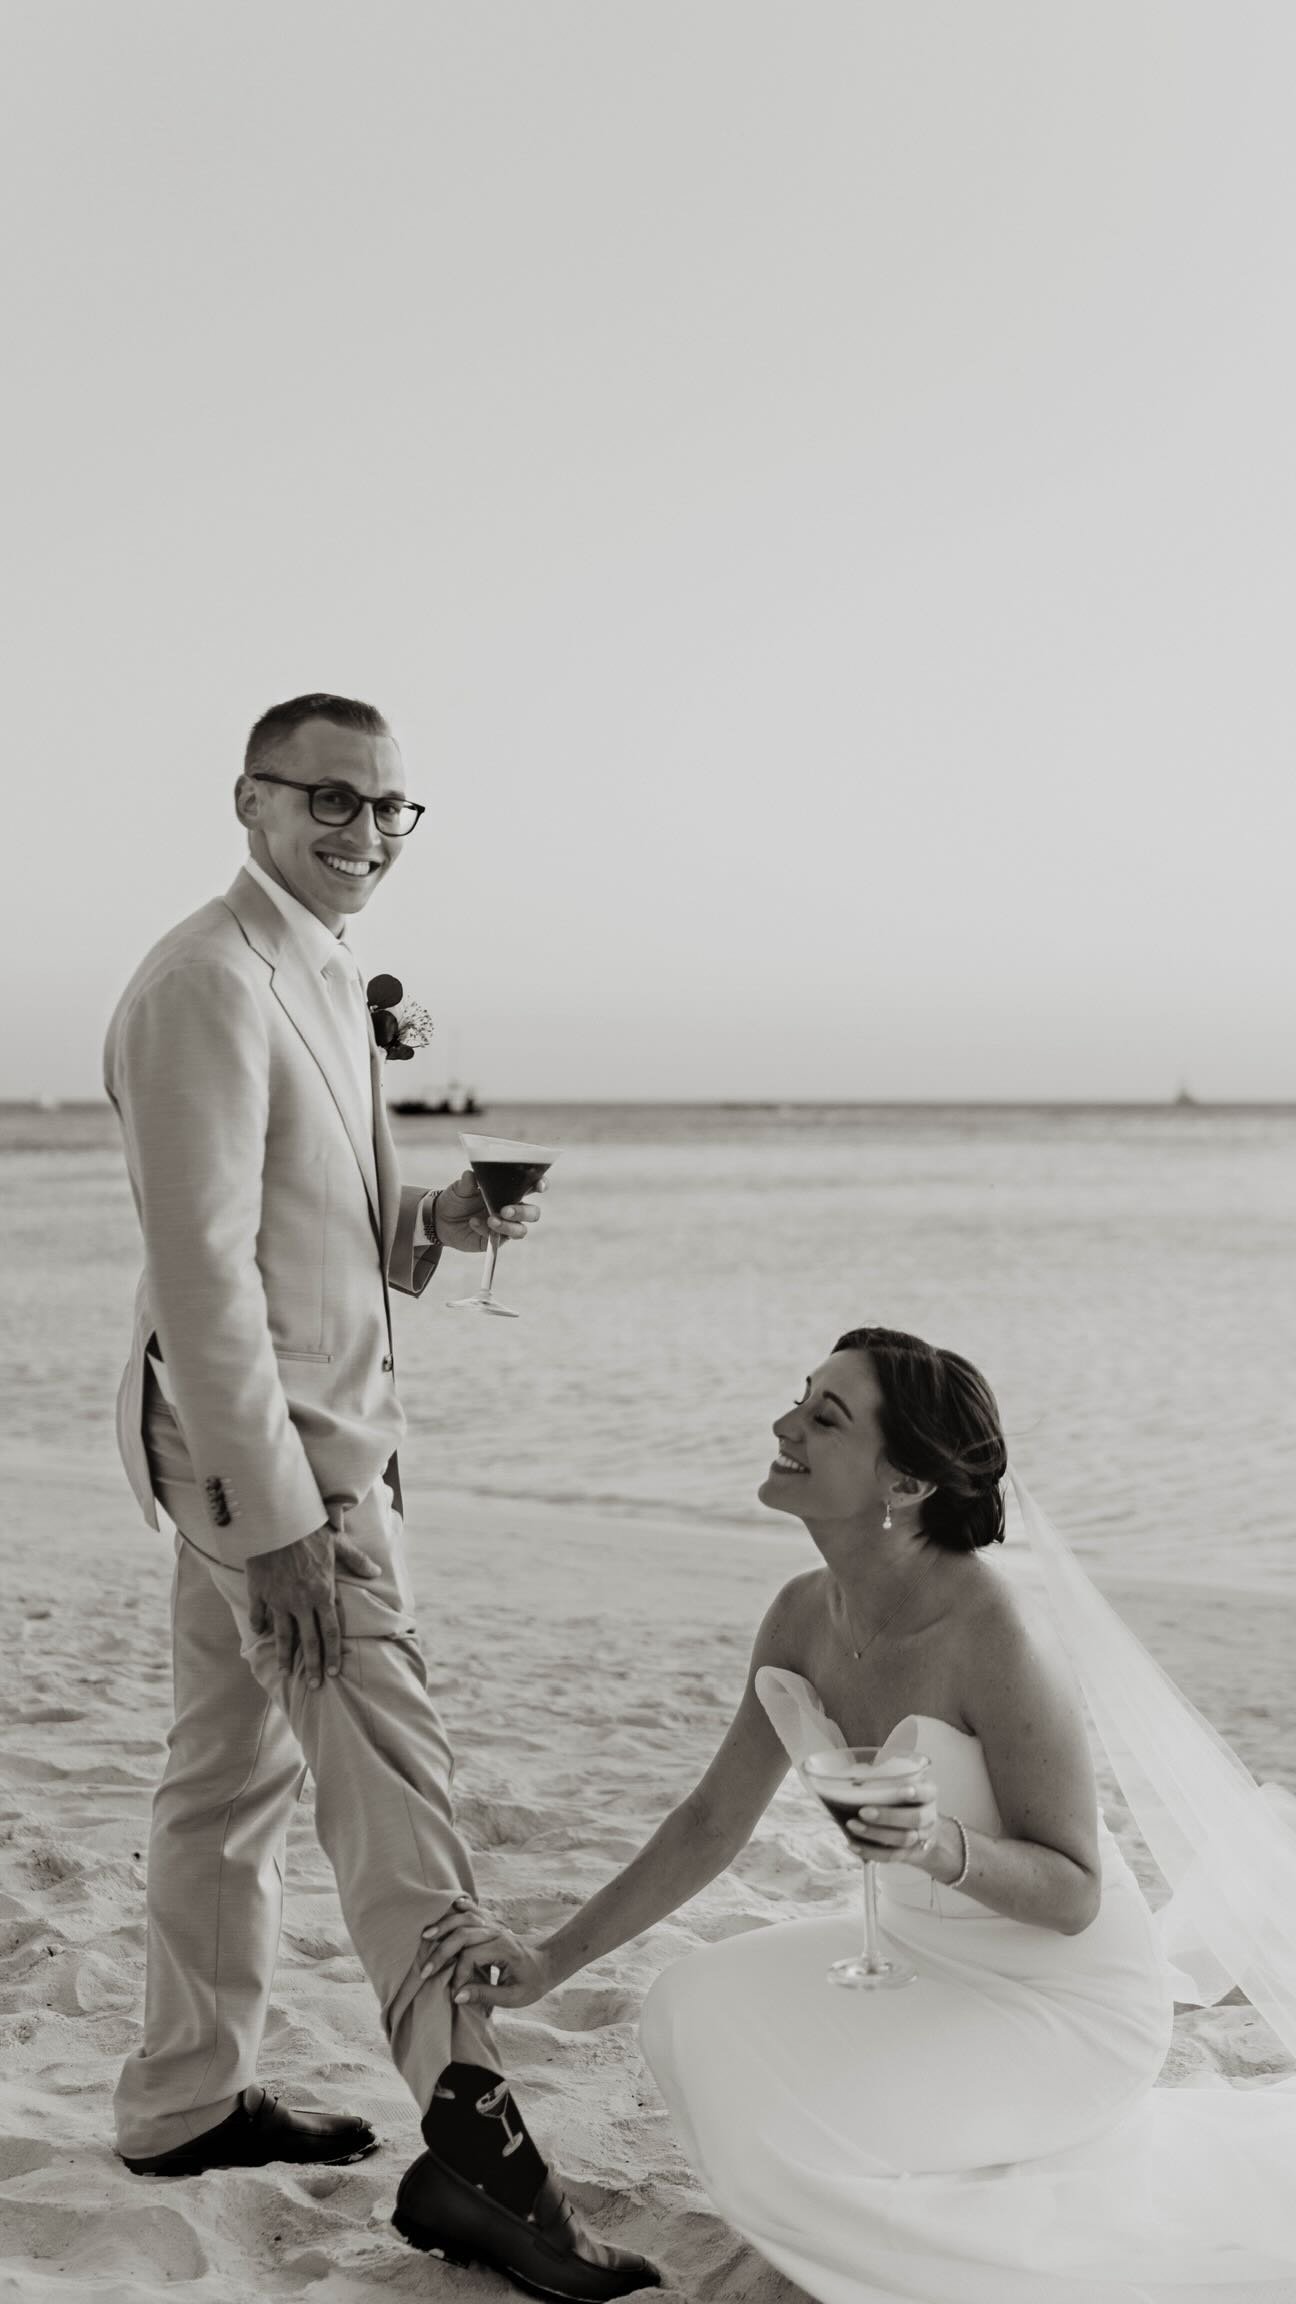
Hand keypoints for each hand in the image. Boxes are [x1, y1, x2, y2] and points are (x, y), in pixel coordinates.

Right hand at [245, 1510, 380, 1690]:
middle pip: (308, 1640)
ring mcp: (278, 1600)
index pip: (330, 1631)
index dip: (333, 1654)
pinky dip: (259, 1627)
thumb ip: (356, 1560)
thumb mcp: (338, 1543)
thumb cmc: (310, 1529)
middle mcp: (300, 1602)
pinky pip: (258, 1615)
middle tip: (314, 1686)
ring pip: (282, 1634)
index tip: (334, 1673)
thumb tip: (375, 1571)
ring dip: (284, 1655)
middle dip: (312, 1665)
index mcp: (322, 1593)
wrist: (277, 1521)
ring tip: (285, 1672)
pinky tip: (260, 1636)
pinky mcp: (259, 1592)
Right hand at [418, 1894, 554, 2008]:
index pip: (471, 1956)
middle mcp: (497, 1932)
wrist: (547, 1965)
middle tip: (425, 1971)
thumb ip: (485, 1995)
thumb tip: (457, 1995)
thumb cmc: (531, 1984)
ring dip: (444, 1926)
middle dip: (441, 1952)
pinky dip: (461, 1907)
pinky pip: (474, 1911)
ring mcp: (494, 1925)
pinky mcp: (492, 1924)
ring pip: (465, 1919)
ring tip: (426, 1935)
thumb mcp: (513, 1997)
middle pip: (463, 1934)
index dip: (459, 1975)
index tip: (455, 1993)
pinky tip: (450, 1905)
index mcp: (503, 1949)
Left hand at [430, 1171, 544, 1255]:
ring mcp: (506, 1226)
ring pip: (521, 1230)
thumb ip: (467, 1182)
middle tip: (505, 1210)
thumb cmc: (456, 1198)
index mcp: (509, 1191)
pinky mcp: (496, 1240)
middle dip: (523, 1212)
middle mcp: (512, 1208)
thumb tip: (471, 1174)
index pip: (532, 1187)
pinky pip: (500, 1239)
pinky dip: (487, 1231)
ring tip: (490, 1220)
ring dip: (508, 1226)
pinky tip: (473, 1223)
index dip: (541, 1185)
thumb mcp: (460, 1188)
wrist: (442, 1219)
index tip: (540, 1186)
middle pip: (533, 1213)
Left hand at [844, 1772, 940, 1865]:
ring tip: (852, 1825)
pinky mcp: (907, 1854)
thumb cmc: (906, 1801)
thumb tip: (853, 1772)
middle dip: (888, 1816)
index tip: (904, 1790)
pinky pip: (890, 1856)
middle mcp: (928, 1817)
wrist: (924, 1831)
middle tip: (863, 1812)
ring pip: (902, 1839)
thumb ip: (889, 1780)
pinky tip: (853, 1844)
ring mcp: (919, 1838)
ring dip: (875, 1833)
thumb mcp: (905, 1785)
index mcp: (928, 1795)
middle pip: (915, 1819)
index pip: (927, 1793)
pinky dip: (870, 1851)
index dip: (917, 1793)